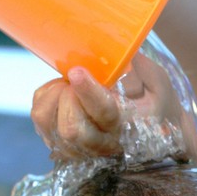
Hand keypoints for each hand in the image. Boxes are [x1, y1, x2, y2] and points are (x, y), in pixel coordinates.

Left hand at [32, 55, 196, 162]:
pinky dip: (46, 99)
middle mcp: (104, 144)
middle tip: (76, 78)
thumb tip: (109, 46)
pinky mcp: (62, 145)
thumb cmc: (156, 101)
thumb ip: (135, 67)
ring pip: (48, 125)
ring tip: (69, 84)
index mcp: (129, 127)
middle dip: (67, 97)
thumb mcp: (157, 81)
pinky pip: (40, 120)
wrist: (156, 131)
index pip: (104, 114)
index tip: (77, 72)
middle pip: (70, 130)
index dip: (88, 93)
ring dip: (53, 97)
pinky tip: (64, 93)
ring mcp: (80, 149)